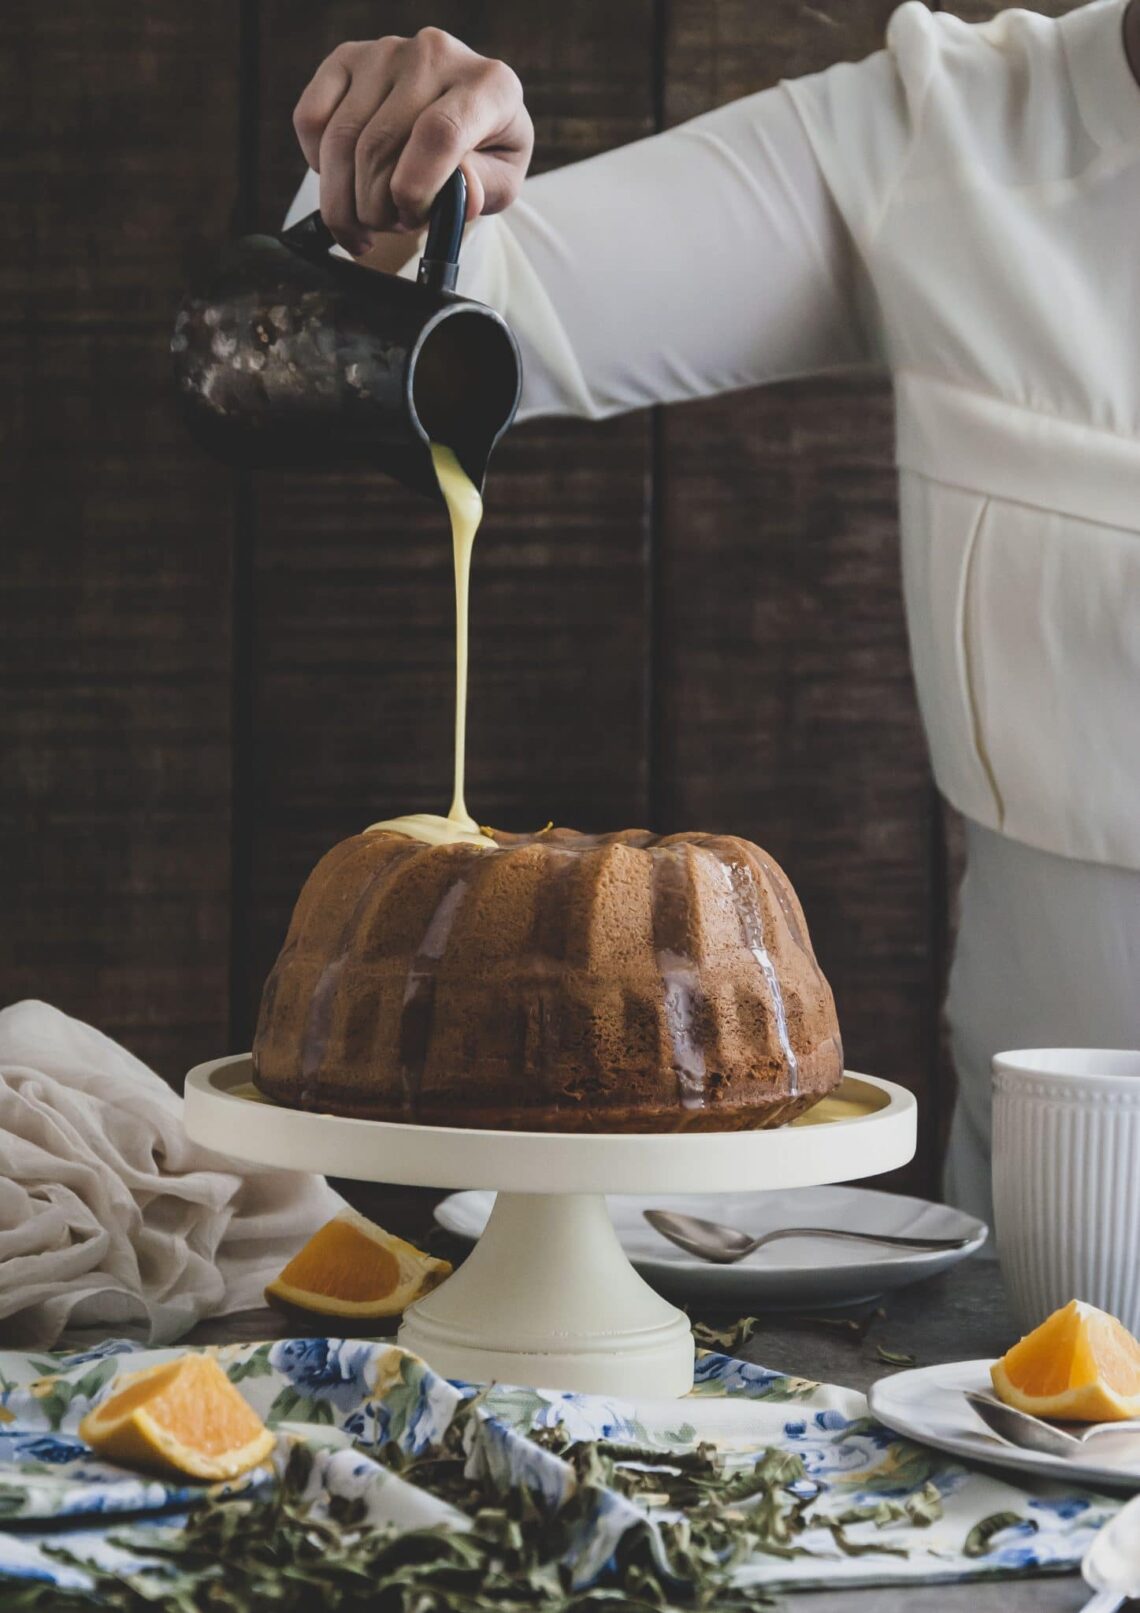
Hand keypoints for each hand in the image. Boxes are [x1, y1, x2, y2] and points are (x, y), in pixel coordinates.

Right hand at [294, 28, 533, 255]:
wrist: (462, 117)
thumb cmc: (483, 155)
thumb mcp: (502, 182)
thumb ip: (484, 189)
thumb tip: (460, 191)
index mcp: (489, 86)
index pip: (440, 133)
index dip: (416, 189)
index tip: (412, 216)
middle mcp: (435, 55)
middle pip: (379, 144)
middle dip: (376, 208)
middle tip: (391, 227)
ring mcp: (387, 52)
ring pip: (341, 139)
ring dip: (345, 199)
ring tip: (369, 219)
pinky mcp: (347, 58)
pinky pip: (311, 120)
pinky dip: (320, 168)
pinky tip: (345, 183)